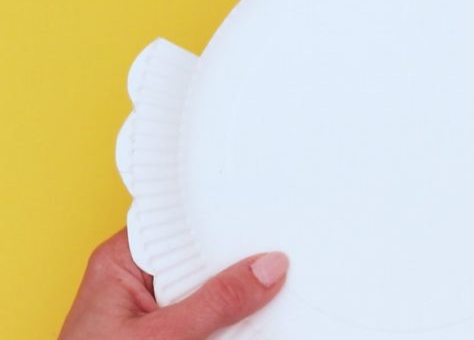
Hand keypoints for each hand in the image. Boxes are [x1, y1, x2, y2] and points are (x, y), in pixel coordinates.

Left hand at [60, 229, 287, 339]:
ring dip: (237, 293)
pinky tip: (257, 317)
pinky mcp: (170, 331)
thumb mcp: (163, 337)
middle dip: (236, 261)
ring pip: (209, 287)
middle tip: (278, 259)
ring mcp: (155, 308)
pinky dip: (232, 318)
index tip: (263, 222)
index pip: (179, 225)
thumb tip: (267, 269)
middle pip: (199, 255)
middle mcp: (137, 279)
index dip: (221, 220)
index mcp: (121, 263)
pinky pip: (209, 314)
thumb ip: (216, 304)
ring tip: (274, 290)